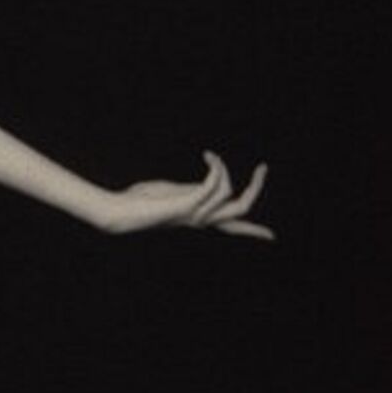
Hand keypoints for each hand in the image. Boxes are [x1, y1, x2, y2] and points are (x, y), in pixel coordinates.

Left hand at [101, 151, 271, 239]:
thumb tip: (200, 187)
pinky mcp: (187, 204)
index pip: (232, 228)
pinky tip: (207, 155)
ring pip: (231, 195)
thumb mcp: (170, 194)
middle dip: (256, 188)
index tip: (272, 236)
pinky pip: (213, 185)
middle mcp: (201, 219)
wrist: (119, 211)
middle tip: (262, 167)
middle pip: (242, 211)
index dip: (253, 230)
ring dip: (225, 169)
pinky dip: (216, 166)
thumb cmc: (138, 201)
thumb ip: (189, 192)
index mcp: (199, 218)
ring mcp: (195, 213)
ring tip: (210, 156)